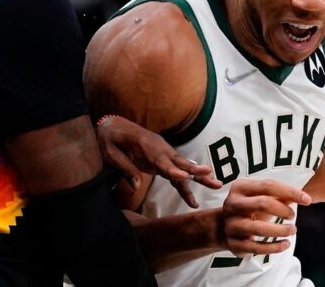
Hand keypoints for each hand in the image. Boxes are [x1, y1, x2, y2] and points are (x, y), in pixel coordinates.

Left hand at [96, 115, 222, 206]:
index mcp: (146, 145)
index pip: (162, 160)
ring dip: (199, 177)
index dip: (174, 170)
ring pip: (183, 167)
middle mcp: (159, 148)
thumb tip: (136, 185)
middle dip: (196, 170)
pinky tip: (193, 199)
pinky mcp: (161, 159)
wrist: (112, 124)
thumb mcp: (109, 153)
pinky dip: (185, 184)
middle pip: (180, 162)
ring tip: (217, 185)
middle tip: (211, 175)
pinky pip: (175, 173)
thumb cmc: (108, 139)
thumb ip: (124, 168)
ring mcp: (162, 153)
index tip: (186, 177)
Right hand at [217, 179, 310, 256]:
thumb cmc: (248, 208)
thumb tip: (302, 196)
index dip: (290, 192)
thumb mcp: (259, 197)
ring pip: (259, 228)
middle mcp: (232, 204)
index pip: (268, 185)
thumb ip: (279, 195)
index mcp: (240, 187)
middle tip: (293, 216)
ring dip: (280, 230)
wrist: (221, 228)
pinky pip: (257, 247)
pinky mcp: (234, 244)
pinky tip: (286, 244)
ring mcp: (232, 225)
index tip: (307, 200)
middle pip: (262, 203)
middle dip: (283, 210)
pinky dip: (275, 247)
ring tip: (293, 230)